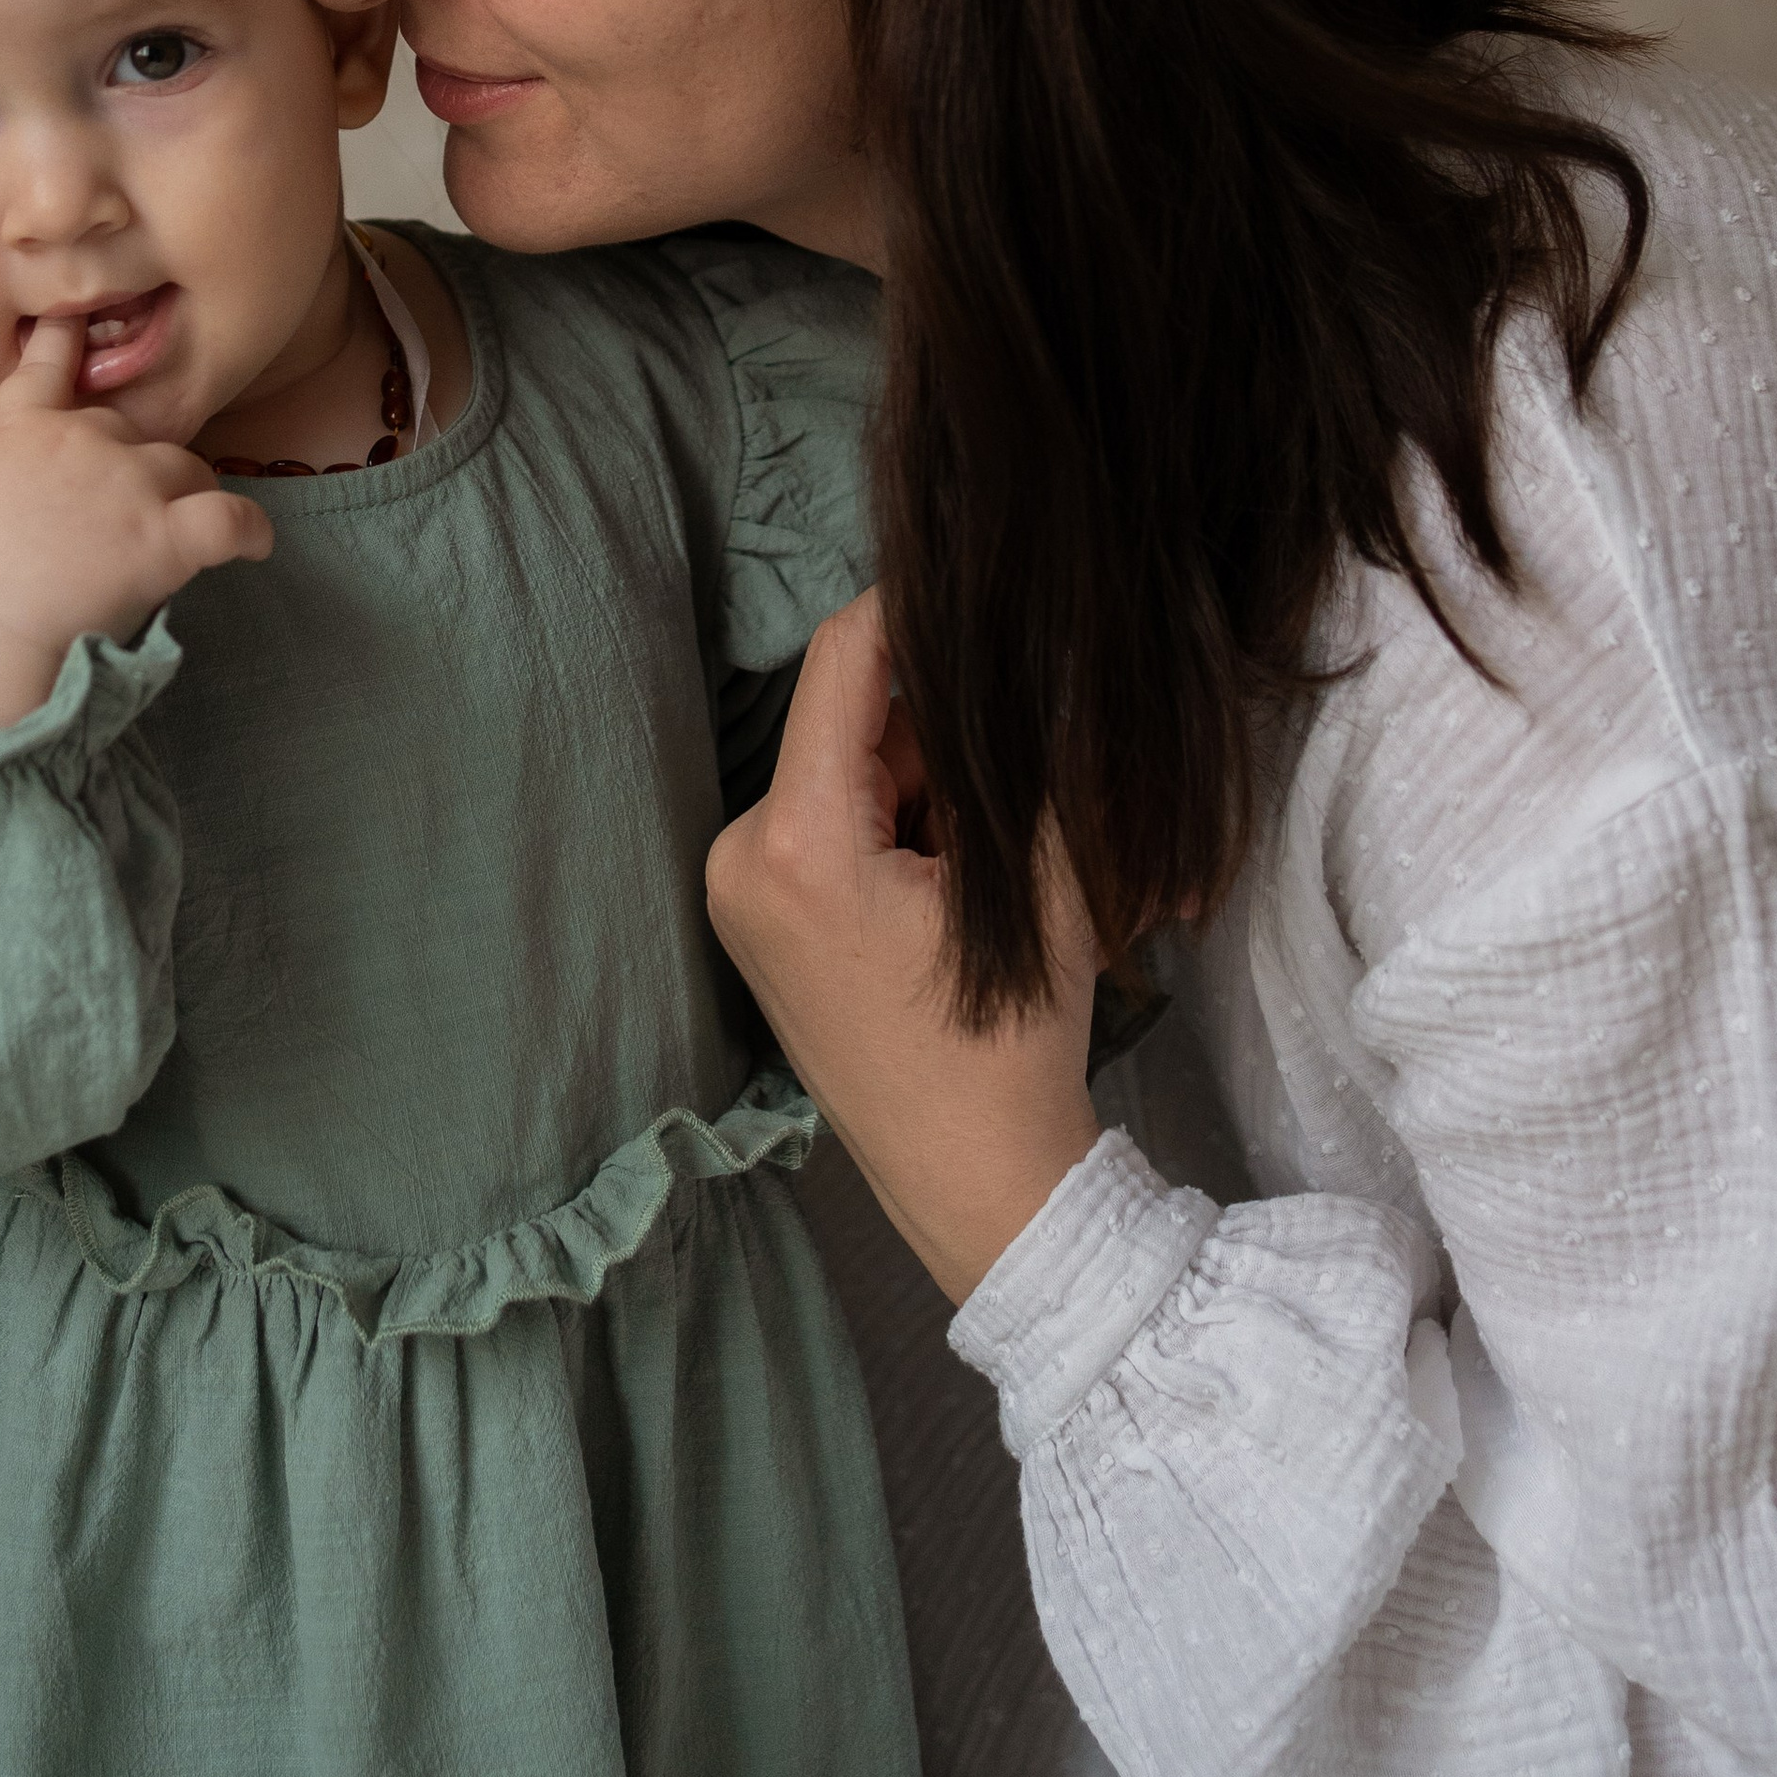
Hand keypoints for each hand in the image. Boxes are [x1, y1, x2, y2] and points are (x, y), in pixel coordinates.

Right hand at [0, 315, 272, 730]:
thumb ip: (9, 470)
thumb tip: (35, 493)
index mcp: (21, 426)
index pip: (51, 361)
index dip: (71, 337)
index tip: (83, 320)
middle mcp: (80, 436)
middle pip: (134, 431)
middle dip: (135, 466)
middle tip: (119, 521)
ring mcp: (126, 480)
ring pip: (186, 466)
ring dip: (187, 494)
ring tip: (178, 538)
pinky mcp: (161, 533)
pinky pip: (230, 519)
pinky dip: (250, 530)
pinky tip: (253, 543)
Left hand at [706, 591, 1102, 1304]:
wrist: (976, 1184)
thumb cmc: (1007, 1046)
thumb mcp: (1036, 883)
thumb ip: (1023, 754)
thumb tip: (1028, 654)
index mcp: (794, 841)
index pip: (846, 659)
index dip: (917, 610)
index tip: (985, 591)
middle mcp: (741, 854)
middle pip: (853, 720)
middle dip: (943, 732)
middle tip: (1023, 783)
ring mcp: (740, 888)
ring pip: (854, 770)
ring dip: (929, 785)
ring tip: (994, 864)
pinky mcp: (758, 916)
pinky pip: (836, 821)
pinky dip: (902, 827)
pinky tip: (956, 888)